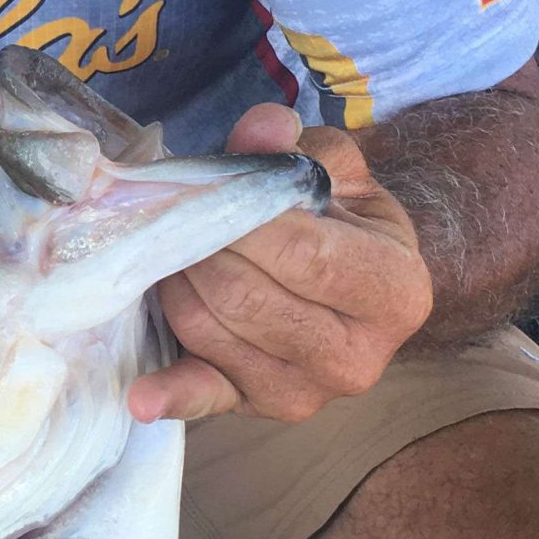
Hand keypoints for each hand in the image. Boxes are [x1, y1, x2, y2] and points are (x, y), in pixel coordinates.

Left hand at [128, 104, 430, 424]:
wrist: (355, 292)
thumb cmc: (345, 225)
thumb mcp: (337, 175)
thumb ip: (299, 148)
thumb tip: (263, 129)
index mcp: (396, 292)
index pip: (302, 253)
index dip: (245, 220)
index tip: (212, 190)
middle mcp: (359, 358)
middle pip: (246, 296)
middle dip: (200, 248)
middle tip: (181, 217)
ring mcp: (307, 393)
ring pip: (211, 330)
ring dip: (177, 283)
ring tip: (178, 251)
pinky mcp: (258, 408)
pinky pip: (205, 400)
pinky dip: (170, 396)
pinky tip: (142, 396)